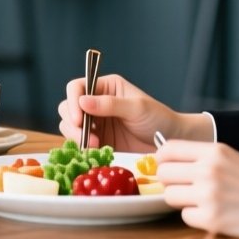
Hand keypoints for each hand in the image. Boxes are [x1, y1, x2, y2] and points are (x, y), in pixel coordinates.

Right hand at [57, 73, 208, 152]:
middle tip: (87, 138)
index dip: (73, 101)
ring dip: (76, 136)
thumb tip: (82, 101)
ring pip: (70, 125)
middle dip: (73, 123)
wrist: (170, 141)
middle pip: (68, 107)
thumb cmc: (158, 118)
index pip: (77, 87)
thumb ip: (110, 104)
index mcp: (106, 87)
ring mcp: (96, 122)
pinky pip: (80, 142)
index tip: (78, 119)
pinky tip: (94, 152)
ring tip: (95, 146)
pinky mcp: (97, 140)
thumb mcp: (136, 108)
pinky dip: (82, 147)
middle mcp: (96, 102)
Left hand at [155, 138, 238, 238]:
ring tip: (201, 201)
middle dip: (170, 182)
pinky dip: (195, 217)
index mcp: (214, 151)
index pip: (168, 149)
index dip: (162, 159)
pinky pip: (184, 217)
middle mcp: (208, 170)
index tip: (167, 167)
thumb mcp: (232, 157)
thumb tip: (168, 160)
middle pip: (163, 174)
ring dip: (181, 201)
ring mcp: (209, 195)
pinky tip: (213, 214)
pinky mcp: (212, 220)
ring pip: (170, 196)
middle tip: (183, 187)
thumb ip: (203, 156)